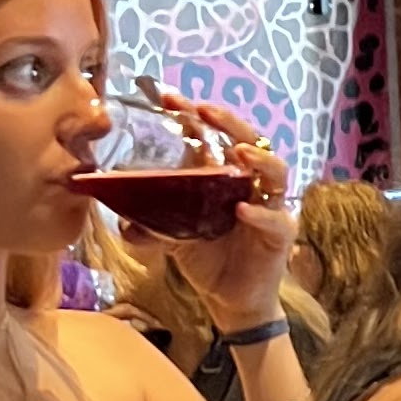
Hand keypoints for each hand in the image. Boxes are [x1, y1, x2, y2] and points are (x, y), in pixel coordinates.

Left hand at [133, 89, 295, 335]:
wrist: (230, 301)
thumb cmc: (207, 261)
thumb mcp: (173, 239)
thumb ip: (151, 226)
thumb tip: (120, 221)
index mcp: (222, 177)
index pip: (212, 136)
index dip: (194, 116)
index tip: (169, 99)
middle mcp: (249, 184)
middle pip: (249, 141)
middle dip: (229, 122)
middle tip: (206, 111)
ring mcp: (268, 205)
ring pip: (275, 171)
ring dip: (258, 159)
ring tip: (238, 153)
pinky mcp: (281, 233)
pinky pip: (275, 218)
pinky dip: (260, 213)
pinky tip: (243, 209)